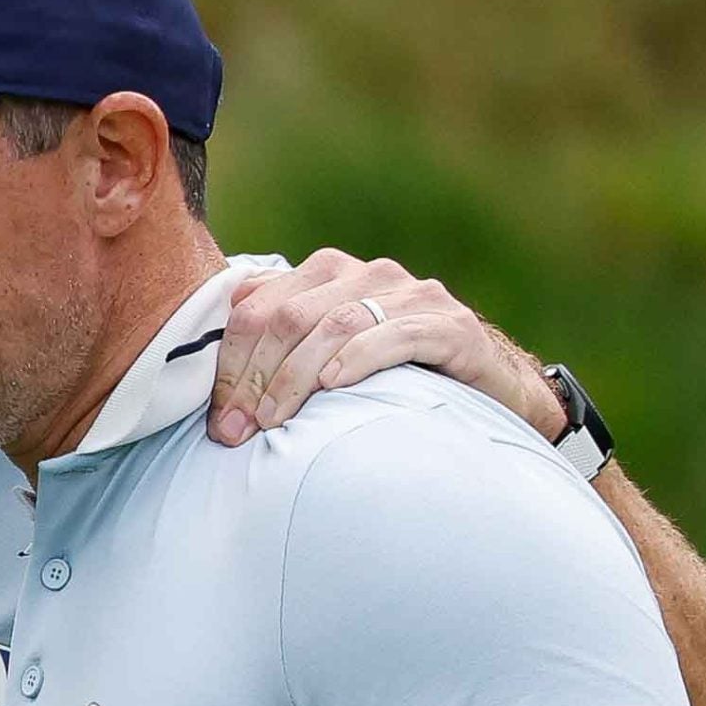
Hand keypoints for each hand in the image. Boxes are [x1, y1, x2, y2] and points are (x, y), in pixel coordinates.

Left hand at [209, 248, 564, 444]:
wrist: (489, 390)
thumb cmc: (394, 382)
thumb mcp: (328, 366)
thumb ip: (279, 358)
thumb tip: (216, 399)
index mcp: (325, 275)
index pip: (256, 307)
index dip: (230, 363)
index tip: (219, 419)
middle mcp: (366, 274)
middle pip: (289, 316)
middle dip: (256, 377)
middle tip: (239, 431)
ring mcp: (411, 294)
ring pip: (335, 324)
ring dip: (295, 376)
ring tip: (275, 421)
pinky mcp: (449, 324)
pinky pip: (396, 334)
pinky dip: (359, 358)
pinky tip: (334, 386)